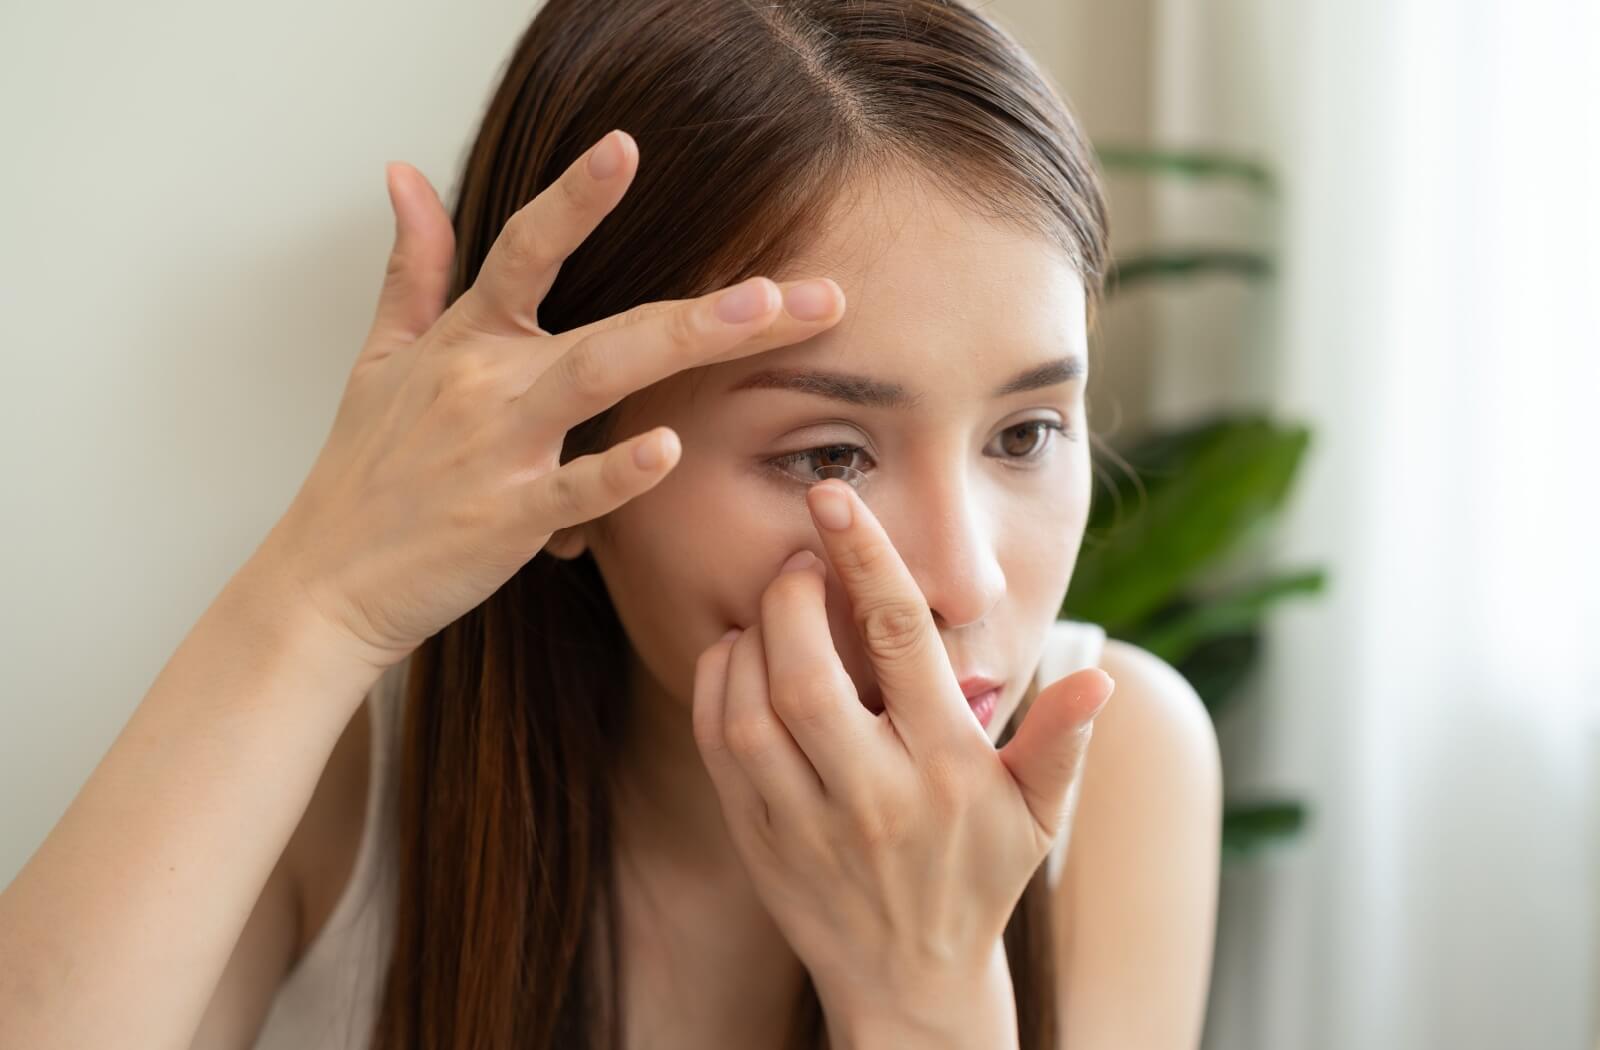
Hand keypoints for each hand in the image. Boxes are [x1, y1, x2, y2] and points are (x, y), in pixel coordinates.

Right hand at [249, 129, 844, 672]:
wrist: (325, 581)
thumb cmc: (364, 471)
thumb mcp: (380, 357)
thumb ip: (413, 267)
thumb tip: (406, 174)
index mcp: (467, 341)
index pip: (523, 248)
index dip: (574, 196)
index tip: (628, 145)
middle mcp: (488, 383)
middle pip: (611, 323)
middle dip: (709, 306)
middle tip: (804, 292)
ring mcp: (498, 450)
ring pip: (600, 381)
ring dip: (685, 343)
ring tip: (765, 316)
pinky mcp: (504, 521)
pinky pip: (571, 491)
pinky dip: (618, 473)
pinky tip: (671, 447)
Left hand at [690, 478, 1115, 1035]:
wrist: (909, 984)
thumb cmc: (978, 878)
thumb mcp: (1038, 815)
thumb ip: (1063, 741)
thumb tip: (1099, 676)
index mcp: (947, 768)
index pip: (900, 642)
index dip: (865, 559)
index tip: (834, 498)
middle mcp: (873, 794)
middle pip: (808, 675)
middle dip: (791, 595)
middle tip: (800, 556)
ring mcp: (806, 821)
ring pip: (753, 711)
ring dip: (749, 637)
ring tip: (772, 604)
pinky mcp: (756, 838)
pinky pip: (719, 747)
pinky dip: (716, 686)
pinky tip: (737, 654)